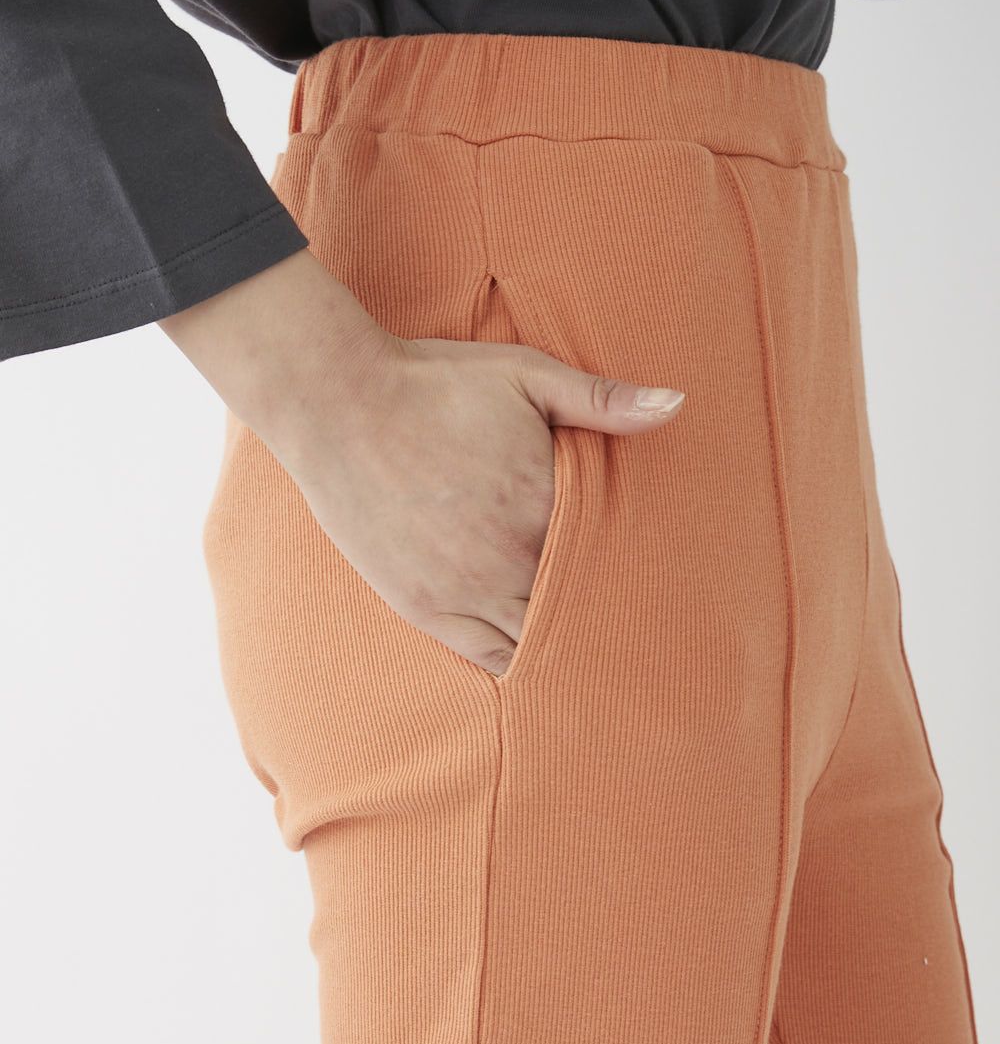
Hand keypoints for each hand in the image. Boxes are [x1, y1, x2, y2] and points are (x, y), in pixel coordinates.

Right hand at [160, 249, 684, 675]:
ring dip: (568, 648)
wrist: (338, 402)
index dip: (642, 575)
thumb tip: (678, 404)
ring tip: (602, 662)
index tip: (670, 589)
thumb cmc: (436, 384)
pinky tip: (542, 669)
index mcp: (543, 506)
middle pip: (582, 612)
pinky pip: (487, 657)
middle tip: (648, 640)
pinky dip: (520, 664)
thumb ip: (602, 399)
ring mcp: (463, 590)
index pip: (615, 561)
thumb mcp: (525, 374)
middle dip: (611, 619)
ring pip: (538, 644)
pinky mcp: (424, 606)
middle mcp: (509, 560)